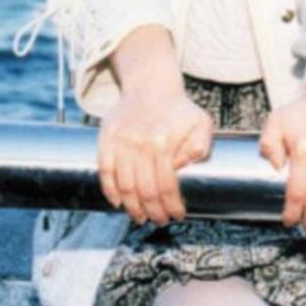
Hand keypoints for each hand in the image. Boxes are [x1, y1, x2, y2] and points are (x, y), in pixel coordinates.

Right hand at [97, 88, 213, 226]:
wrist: (151, 85)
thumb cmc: (179, 109)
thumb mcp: (201, 123)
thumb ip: (200, 148)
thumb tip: (182, 169)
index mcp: (163, 142)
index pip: (167, 185)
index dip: (171, 205)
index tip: (177, 215)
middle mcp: (140, 143)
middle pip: (144, 190)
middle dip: (153, 212)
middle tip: (159, 220)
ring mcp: (120, 140)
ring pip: (123, 185)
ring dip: (132, 207)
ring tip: (140, 217)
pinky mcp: (107, 136)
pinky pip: (104, 170)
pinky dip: (109, 190)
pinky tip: (118, 202)